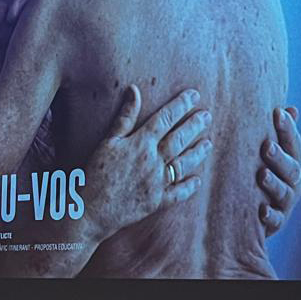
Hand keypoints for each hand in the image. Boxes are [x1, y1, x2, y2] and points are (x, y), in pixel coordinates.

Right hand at [81, 85, 211, 237]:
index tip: (194, 95)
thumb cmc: (96, 173)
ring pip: (184, 164)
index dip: (181, 105)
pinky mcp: (157, 201)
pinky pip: (178, 193)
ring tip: (208, 143)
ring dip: (198, 152)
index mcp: (141, 144)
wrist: (91, 209)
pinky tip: (197, 180)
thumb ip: (125, 117)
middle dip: (195, 125)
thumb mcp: (108, 141)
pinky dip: (189, 186)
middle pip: (179, 139)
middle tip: (208, 116)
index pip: (165, 119)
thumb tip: (134, 90)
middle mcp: (153, 161)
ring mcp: (158, 182)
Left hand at [257, 106, 300, 237]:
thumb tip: (291, 108)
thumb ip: (279, 135)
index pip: (294, 143)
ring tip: (262, 175)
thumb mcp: (270, 154)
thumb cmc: (262, 175)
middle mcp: (293, 182)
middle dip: (280, 156)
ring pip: (284, 193)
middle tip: (266, 145)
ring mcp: (286, 203)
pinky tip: (262, 210)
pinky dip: (270, 215)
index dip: (288, 128)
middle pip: (291, 168)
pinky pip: (276, 220)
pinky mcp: (276, 223)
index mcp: (293, 162)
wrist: (255, 216)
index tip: (277, 113)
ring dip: (274, 183)